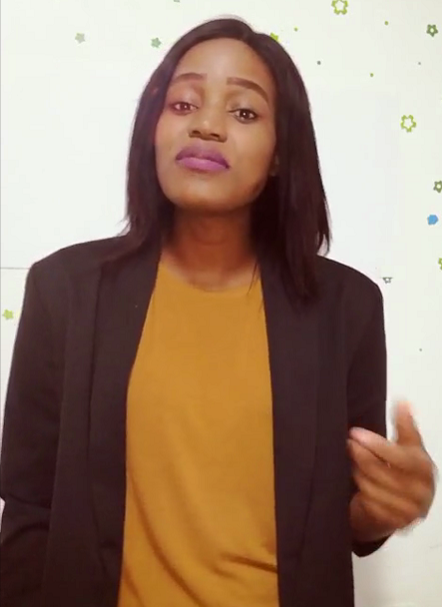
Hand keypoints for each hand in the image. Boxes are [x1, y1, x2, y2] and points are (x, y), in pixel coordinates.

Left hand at [348, 401, 436, 535]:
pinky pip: (370, 505)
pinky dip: (361, 491)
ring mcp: (409, 511)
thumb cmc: (403, 471)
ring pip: (372, 488)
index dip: (377, 445)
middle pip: (382, 472)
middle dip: (361, 456)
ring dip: (358, 472)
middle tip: (348, 443)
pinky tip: (356, 479)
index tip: (356, 433)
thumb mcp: (408, 447)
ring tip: (351, 460)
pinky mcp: (394, 524)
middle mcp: (422, 492)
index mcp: (425, 469)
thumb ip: (405, 426)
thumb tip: (403, 402)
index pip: (400, 456)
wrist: (401, 506)